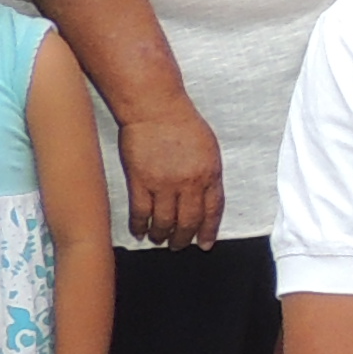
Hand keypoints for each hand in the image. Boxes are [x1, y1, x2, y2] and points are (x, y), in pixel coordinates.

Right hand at [114, 105, 226, 249]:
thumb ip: (208, 173)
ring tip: (159, 239)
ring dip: (161, 235)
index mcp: (210, 174)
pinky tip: (140, 232)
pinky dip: (140, 225)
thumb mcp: (208, 147)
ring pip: (164, 222)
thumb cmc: (182, 122)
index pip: (212, 211)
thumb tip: (205, 197)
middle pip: (188, 222)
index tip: (205, 244)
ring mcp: (164, 184)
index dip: (208, 231)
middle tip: (178, 246)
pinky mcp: (140, 181)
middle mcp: (189, 183)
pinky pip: (141, 212)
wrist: (155, 107)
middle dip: (183, 239)